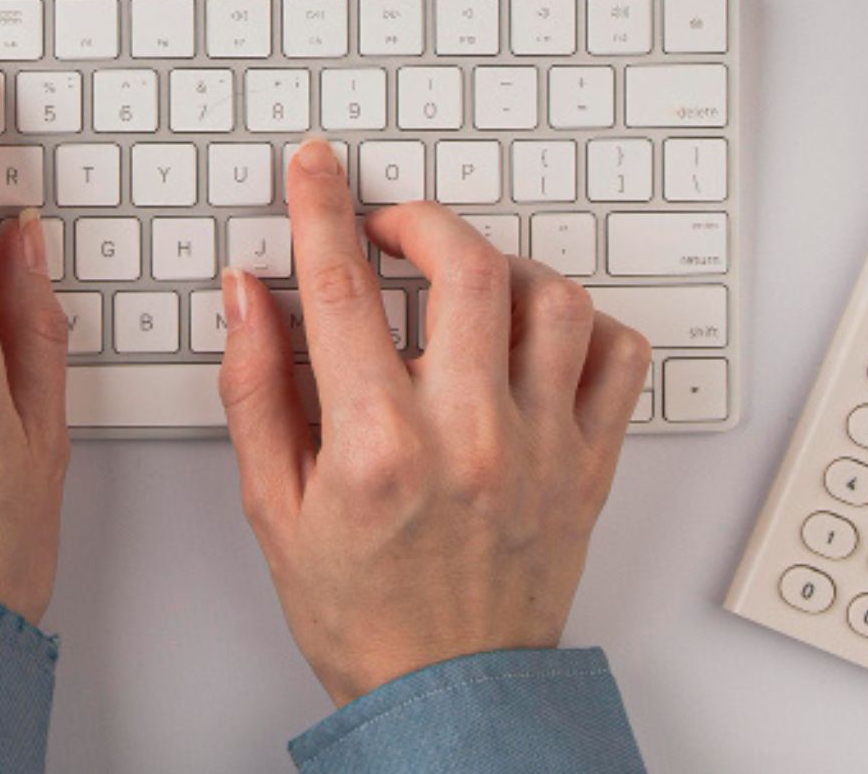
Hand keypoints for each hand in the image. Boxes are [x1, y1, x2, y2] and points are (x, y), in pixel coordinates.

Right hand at [218, 139, 651, 705]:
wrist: (448, 699)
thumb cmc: (360, 612)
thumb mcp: (274, 506)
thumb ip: (256, 389)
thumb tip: (248, 295)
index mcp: (378, 448)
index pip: (345, 286)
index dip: (323, 206)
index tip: (318, 168)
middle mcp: (468, 437)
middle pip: (463, 264)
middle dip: (418, 218)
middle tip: (389, 225)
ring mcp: (542, 448)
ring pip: (551, 298)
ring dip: (503, 267)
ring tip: (464, 283)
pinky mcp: (590, 465)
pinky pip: (619, 357)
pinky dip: (586, 325)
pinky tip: (537, 335)